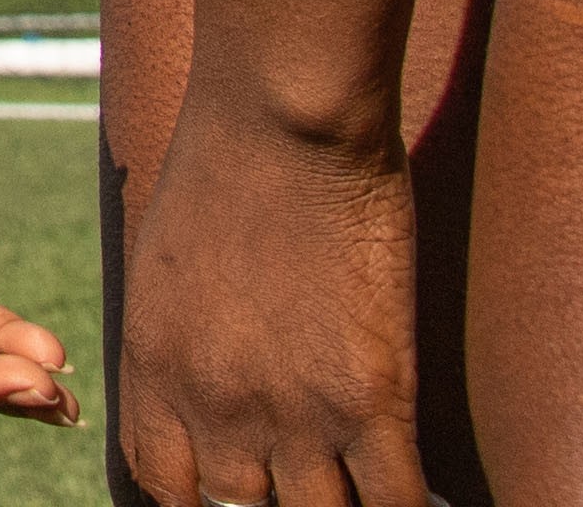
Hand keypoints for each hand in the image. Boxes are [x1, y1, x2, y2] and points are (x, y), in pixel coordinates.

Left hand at [117, 96, 430, 506]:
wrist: (281, 115)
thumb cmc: (223, 160)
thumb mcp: (166, 262)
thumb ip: (181, 336)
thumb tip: (210, 377)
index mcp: (153, 368)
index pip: (161, 483)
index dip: (198, 500)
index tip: (235, 493)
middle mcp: (215, 406)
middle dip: (271, 506)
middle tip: (308, 485)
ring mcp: (294, 412)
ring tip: (362, 490)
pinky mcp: (372, 398)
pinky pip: (395, 501)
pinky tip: (429, 502)